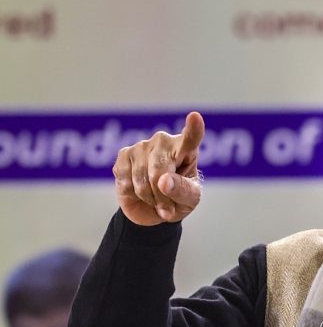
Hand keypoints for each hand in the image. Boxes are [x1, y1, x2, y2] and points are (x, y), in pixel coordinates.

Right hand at [113, 111, 204, 225]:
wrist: (154, 208)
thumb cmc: (179, 199)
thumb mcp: (190, 199)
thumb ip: (181, 190)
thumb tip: (163, 181)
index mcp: (186, 149)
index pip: (191, 138)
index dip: (193, 129)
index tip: (195, 117)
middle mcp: (163, 141)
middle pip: (159, 170)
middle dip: (162, 196)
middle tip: (168, 209)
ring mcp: (142, 146)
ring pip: (141, 178)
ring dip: (149, 197)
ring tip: (156, 200)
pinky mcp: (123, 155)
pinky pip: (126, 181)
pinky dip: (133, 194)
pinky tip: (139, 192)